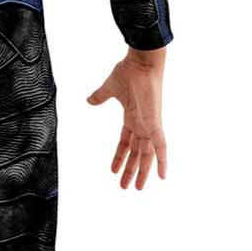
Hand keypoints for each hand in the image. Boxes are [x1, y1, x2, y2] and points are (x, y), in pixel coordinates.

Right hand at [87, 47, 167, 189]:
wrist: (141, 62)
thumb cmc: (128, 72)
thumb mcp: (109, 89)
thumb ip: (100, 96)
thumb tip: (89, 101)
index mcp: (132, 117)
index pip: (126, 142)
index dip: (120, 156)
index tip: (113, 170)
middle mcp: (142, 124)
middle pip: (136, 153)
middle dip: (131, 170)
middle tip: (125, 187)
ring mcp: (149, 125)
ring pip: (146, 154)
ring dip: (141, 172)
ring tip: (137, 188)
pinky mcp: (155, 124)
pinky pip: (160, 146)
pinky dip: (162, 160)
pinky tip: (162, 176)